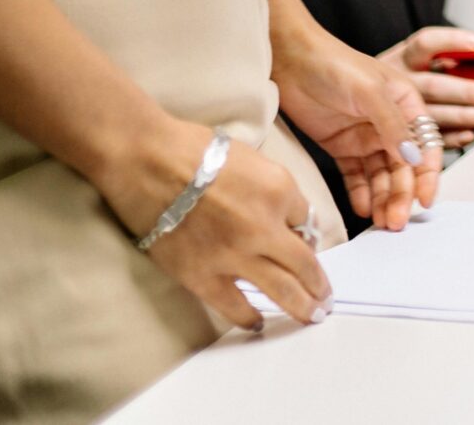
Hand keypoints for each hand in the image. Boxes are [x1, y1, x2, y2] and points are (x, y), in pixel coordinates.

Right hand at [99, 119, 330, 329]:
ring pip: (281, 290)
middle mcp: (265, 227)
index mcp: (281, 192)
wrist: (147, 161)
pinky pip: (234, 305)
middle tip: (327, 300)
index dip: (309, 235)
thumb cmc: (196, 150)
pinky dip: (249, 318)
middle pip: (305, 263)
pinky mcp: (202, 275)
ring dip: (302, 306)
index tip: (308, 247)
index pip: (308, 220)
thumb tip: (287, 217)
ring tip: (312, 316)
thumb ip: (274, 191)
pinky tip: (258, 324)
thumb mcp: (254, 159)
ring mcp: (235, 255)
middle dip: (320, 285)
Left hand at [274, 24, 439, 231]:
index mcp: (407, 106)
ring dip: (384, 199)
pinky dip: (360, 193)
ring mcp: (365, 137)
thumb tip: (414, 160)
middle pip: (403, 167)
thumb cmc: (336, 64)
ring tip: (382, 222)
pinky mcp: (342, 147)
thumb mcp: (370, 91)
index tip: (424, 201)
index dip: (428, 175)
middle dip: (402, 195)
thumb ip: (392, 126)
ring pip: (381, 176)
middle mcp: (390, 124)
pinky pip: (356, 176)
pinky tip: (362, 209)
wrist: (291, 60)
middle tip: (397, 221)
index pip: (426, 146)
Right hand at [381, 26, 473, 145]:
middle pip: (434, 84)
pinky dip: (449, 137)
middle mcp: (400, 81)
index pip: (427, 41)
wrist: (370, 97)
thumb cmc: (414, 76)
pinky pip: (425, 137)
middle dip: (466, 91)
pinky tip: (468, 136)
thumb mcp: (435, 57)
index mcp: (408, 56)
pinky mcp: (399, 133)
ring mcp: (398, 109)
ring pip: (430, 114)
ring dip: (462, 115)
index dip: (451, 39)